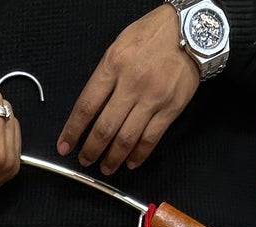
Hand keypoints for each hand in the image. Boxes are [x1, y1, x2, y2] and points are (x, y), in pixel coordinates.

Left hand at [58, 5, 198, 174]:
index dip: (73, 131)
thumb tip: (91, 108)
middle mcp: (131, 84)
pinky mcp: (170, 109)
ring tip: (106, 168)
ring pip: (126, 138)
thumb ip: (105, 75)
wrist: (190, 31)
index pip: (86, 106)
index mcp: (114, 65)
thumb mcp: (120, 46)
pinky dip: (138, 155)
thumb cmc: (153, 35)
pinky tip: (130, 162)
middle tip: (85, 160)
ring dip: (113, 158)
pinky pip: (150, 139)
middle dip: (91, 150)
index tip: (64, 146)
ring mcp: (152, 98)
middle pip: (104, 128)